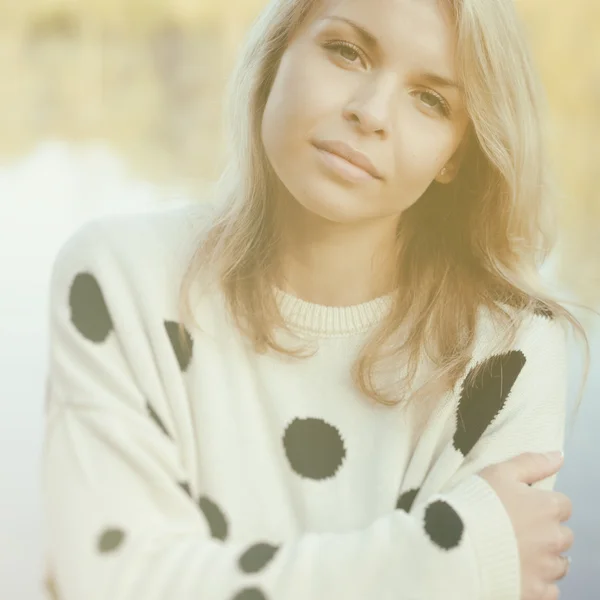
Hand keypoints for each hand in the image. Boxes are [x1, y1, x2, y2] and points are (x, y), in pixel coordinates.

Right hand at [479, 452, 572, 599]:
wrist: (455, 544)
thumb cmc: (476, 503)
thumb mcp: (499, 473)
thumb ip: (531, 463)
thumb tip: (558, 456)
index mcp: (547, 508)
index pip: (562, 505)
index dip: (542, 504)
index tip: (522, 506)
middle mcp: (553, 539)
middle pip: (563, 535)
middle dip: (546, 533)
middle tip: (516, 530)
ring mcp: (546, 568)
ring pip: (558, 564)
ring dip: (544, 558)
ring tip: (515, 553)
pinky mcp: (537, 592)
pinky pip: (549, 589)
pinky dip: (538, 583)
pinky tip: (517, 573)